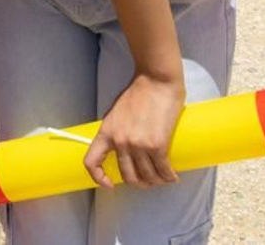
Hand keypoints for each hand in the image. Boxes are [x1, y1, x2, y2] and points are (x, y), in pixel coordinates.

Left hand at [85, 73, 184, 188]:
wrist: (156, 80)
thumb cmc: (139, 92)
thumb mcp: (116, 112)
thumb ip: (116, 131)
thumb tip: (123, 148)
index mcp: (106, 132)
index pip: (91, 162)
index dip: (98, 177)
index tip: (109, 184)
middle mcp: (120, 141)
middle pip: (127, 175)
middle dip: (139, 182)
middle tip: (148, 180)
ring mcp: (139, 145)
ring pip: (147, 176)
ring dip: (156, 181)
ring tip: (162, 177)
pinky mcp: (158, 145)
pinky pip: (163, 170)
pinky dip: (169, 177)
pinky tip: (173, 176)